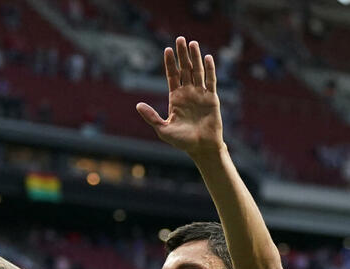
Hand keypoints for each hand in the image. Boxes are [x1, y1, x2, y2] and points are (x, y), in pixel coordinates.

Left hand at [137, 36, 222, 159]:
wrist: (202, 148)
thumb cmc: (182, 141)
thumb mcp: (163, 129)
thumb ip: (151, 117)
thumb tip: (137, 105)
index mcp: (176, 98)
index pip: (172, 76)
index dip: (170, 63)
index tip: (167, 49)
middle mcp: (188, 93)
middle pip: (185, 69)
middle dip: (182, 55)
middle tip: (180, 39)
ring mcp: (200, 95)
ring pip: (197, 71)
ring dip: (195, 57)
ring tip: (193, 43)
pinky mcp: (212, 98)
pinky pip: (211, 81)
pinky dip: (209, 69)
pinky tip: (207, 57)